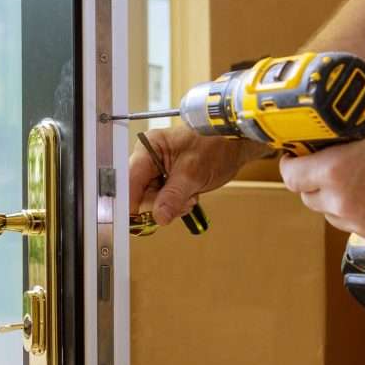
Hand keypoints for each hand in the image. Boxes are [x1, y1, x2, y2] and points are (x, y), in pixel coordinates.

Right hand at [129, 125, 267, 224]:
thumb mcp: (194, 171)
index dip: (131, 200)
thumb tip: (159, 216)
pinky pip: (161, 201)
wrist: (234, 145)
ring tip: (190, 196)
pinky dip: (176, 205)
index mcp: (148, 147)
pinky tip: (189, 196)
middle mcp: (147, 158)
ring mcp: (155, 171)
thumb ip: (173, 195)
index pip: (129, 179)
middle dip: (160, 203)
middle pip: (138, 193)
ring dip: (170, 205)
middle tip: (183, 200)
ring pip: (150, 201)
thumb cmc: (216, 144)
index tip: (135, 219)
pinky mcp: (164, 180)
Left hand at [279, 91, 364, 246]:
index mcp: (334, 172)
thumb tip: (314, 108)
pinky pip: (358, 227)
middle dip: (314, 182)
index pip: (291, 177)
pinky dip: (362, 214)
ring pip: (333, 215)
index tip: (298, 158)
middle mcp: (345, 203)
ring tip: (358, 181)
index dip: (293, 165)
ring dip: (337, 201)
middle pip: (309, 198)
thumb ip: (336, 115)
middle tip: (327, 169)